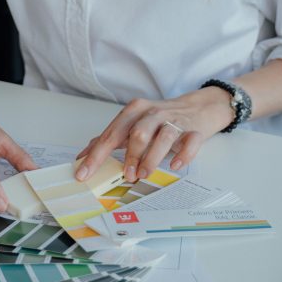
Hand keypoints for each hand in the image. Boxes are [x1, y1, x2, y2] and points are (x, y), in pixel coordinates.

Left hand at [75, 88, 232, 182]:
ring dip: (152, 157)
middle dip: (131, 155)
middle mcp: (153, 113)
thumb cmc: (160, 120)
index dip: (96, 155)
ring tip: (145, 173)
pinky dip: (183, 154)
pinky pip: (190, 141)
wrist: (198, 107)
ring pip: (163, 136)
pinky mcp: (194, 129)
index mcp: (135, 111)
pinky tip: (175, 165)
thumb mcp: (134, 124)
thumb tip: (83, 156)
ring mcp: (174, 120)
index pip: (112, 133)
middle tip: (127, 174)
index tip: (84, 173)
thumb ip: (110, 138)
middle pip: (138, 132)